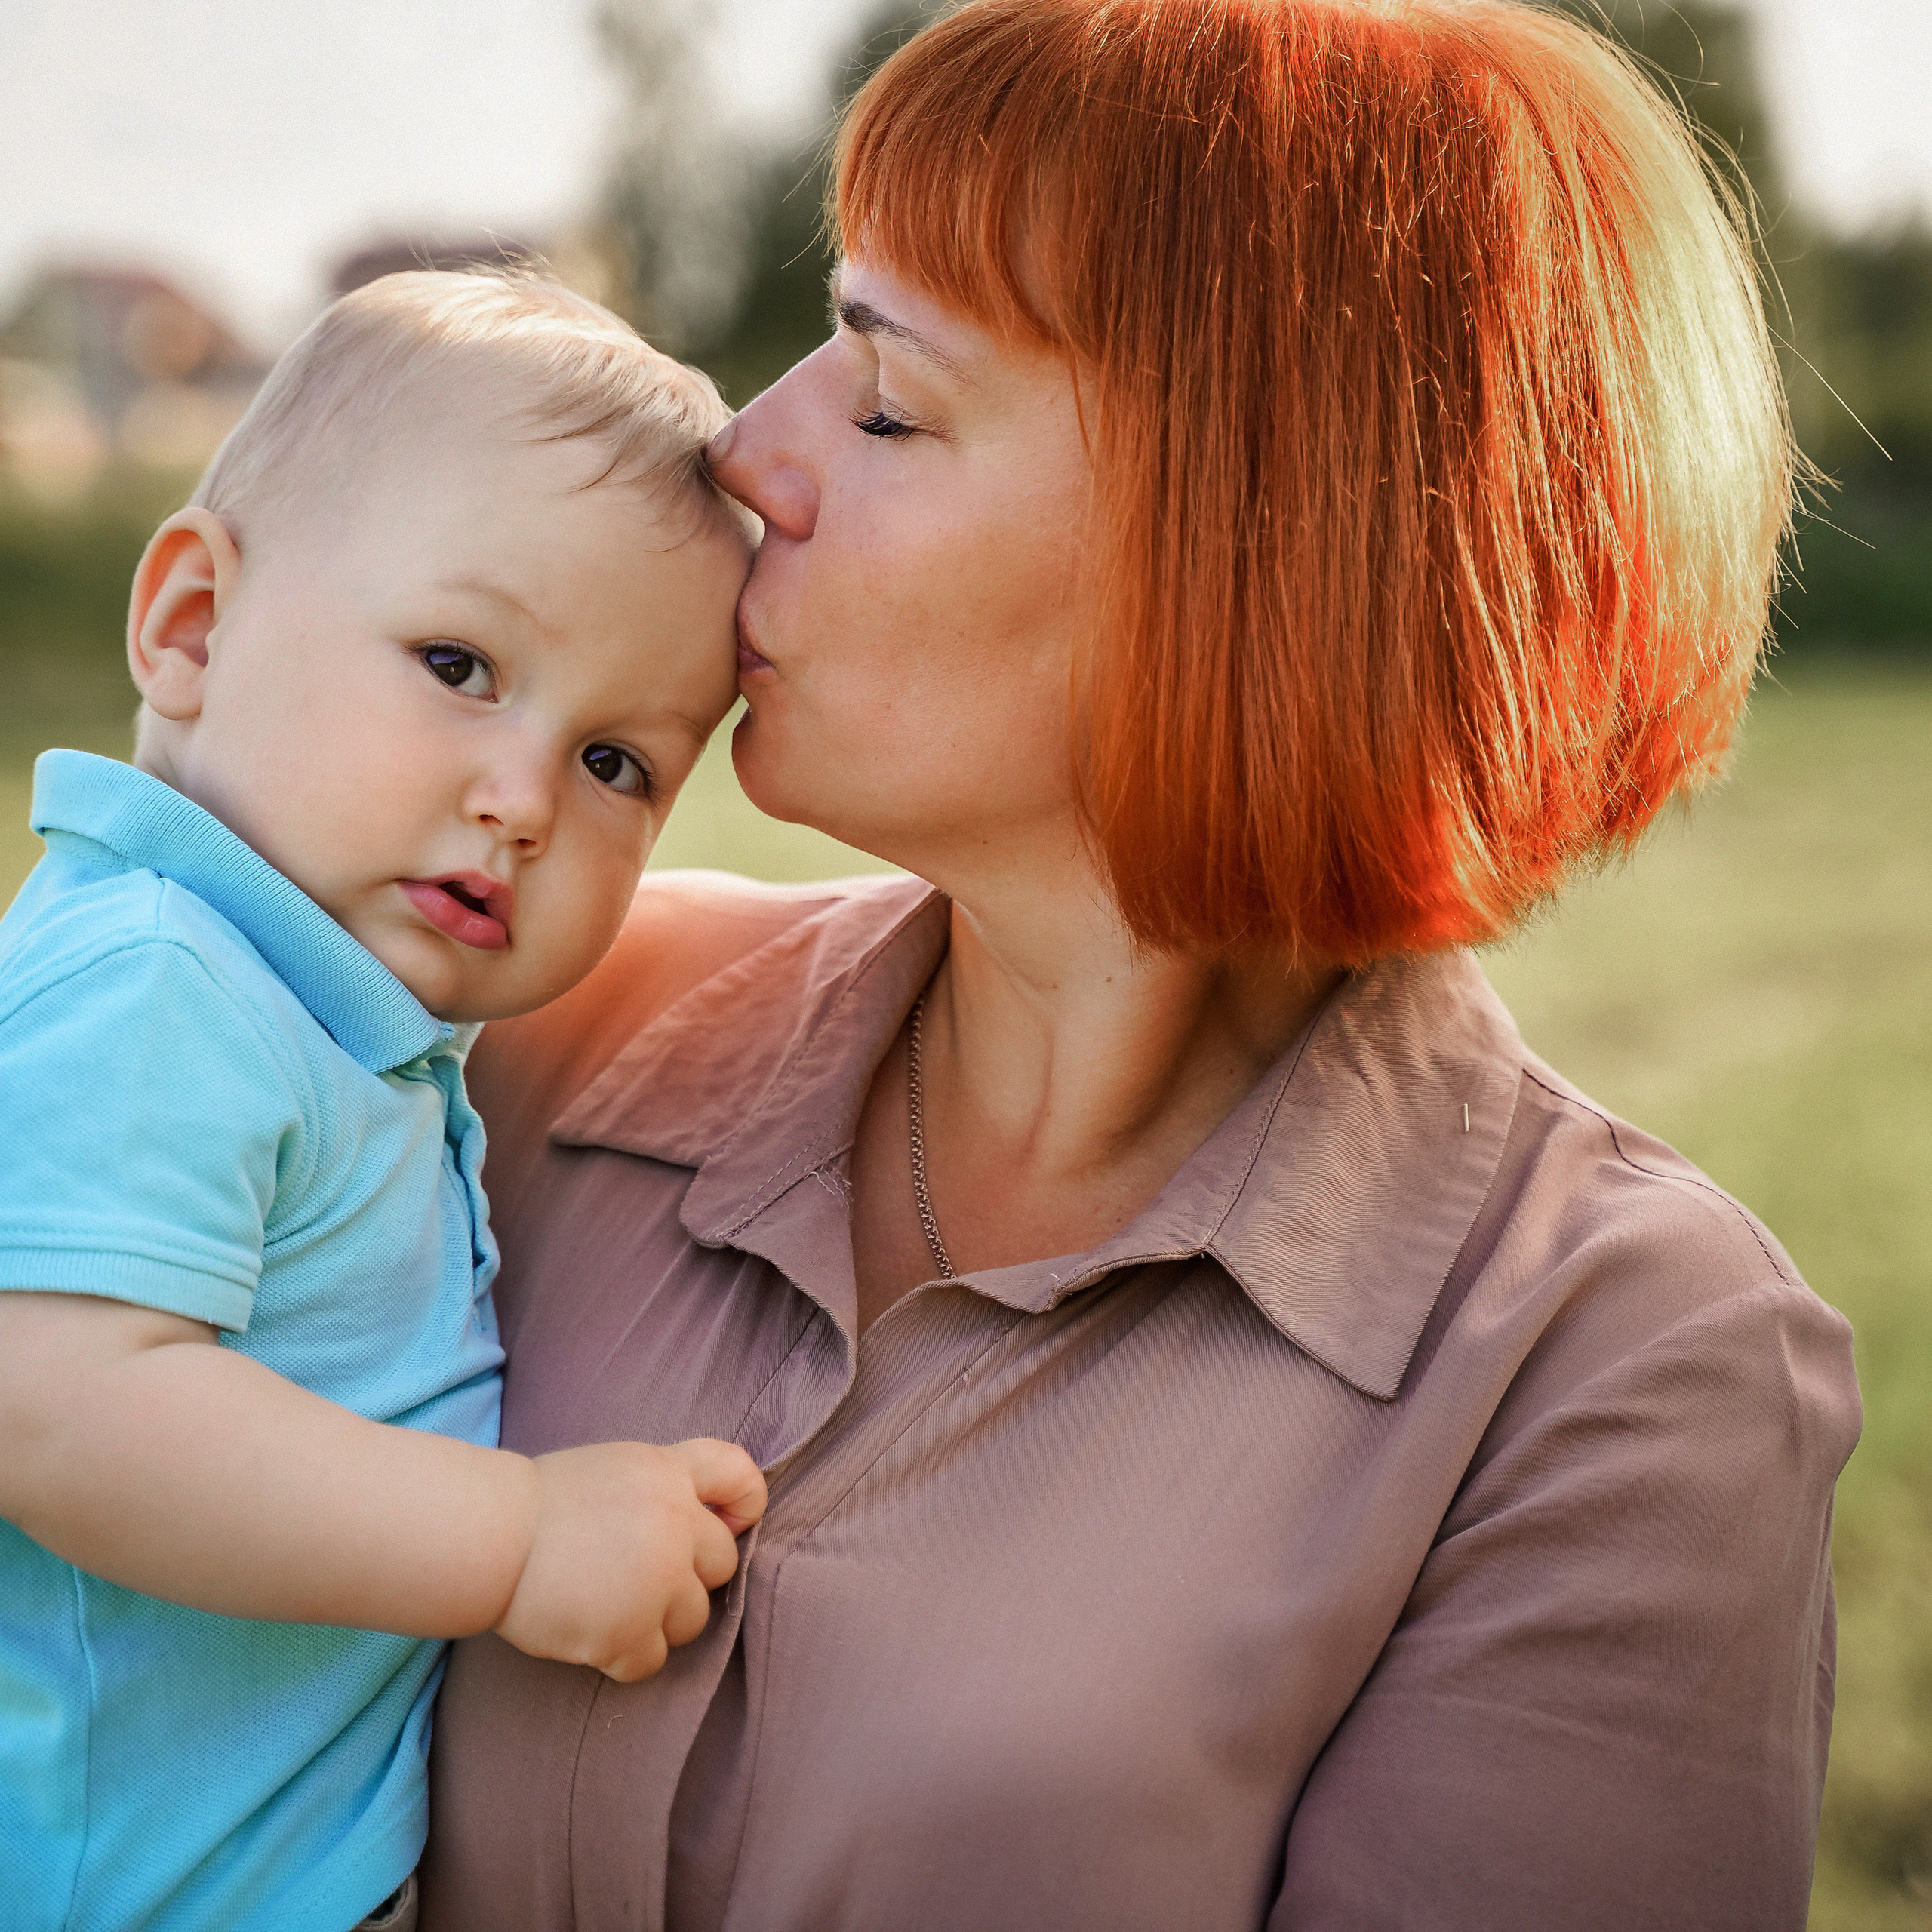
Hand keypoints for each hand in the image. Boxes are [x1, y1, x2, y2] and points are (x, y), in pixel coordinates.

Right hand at [492, 1438, 766, 1681]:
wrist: (488, 1536)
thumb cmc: (540, 1504)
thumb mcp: (613, 1469)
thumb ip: (662, 1491)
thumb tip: (707, 1525)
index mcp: (667, 1473)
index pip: (742, 1476)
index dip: (745, 1505)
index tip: (728, 1524)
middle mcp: (675, 1522)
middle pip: (724, 1562)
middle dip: (689, 1576)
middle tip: (638, 1577)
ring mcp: (657, 1579)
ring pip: (695, 1618)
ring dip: (660, 1620)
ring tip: (609, 1605)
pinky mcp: (629, 1631)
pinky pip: (653, 1660)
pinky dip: (626, 1656)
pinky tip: (592, 1634)